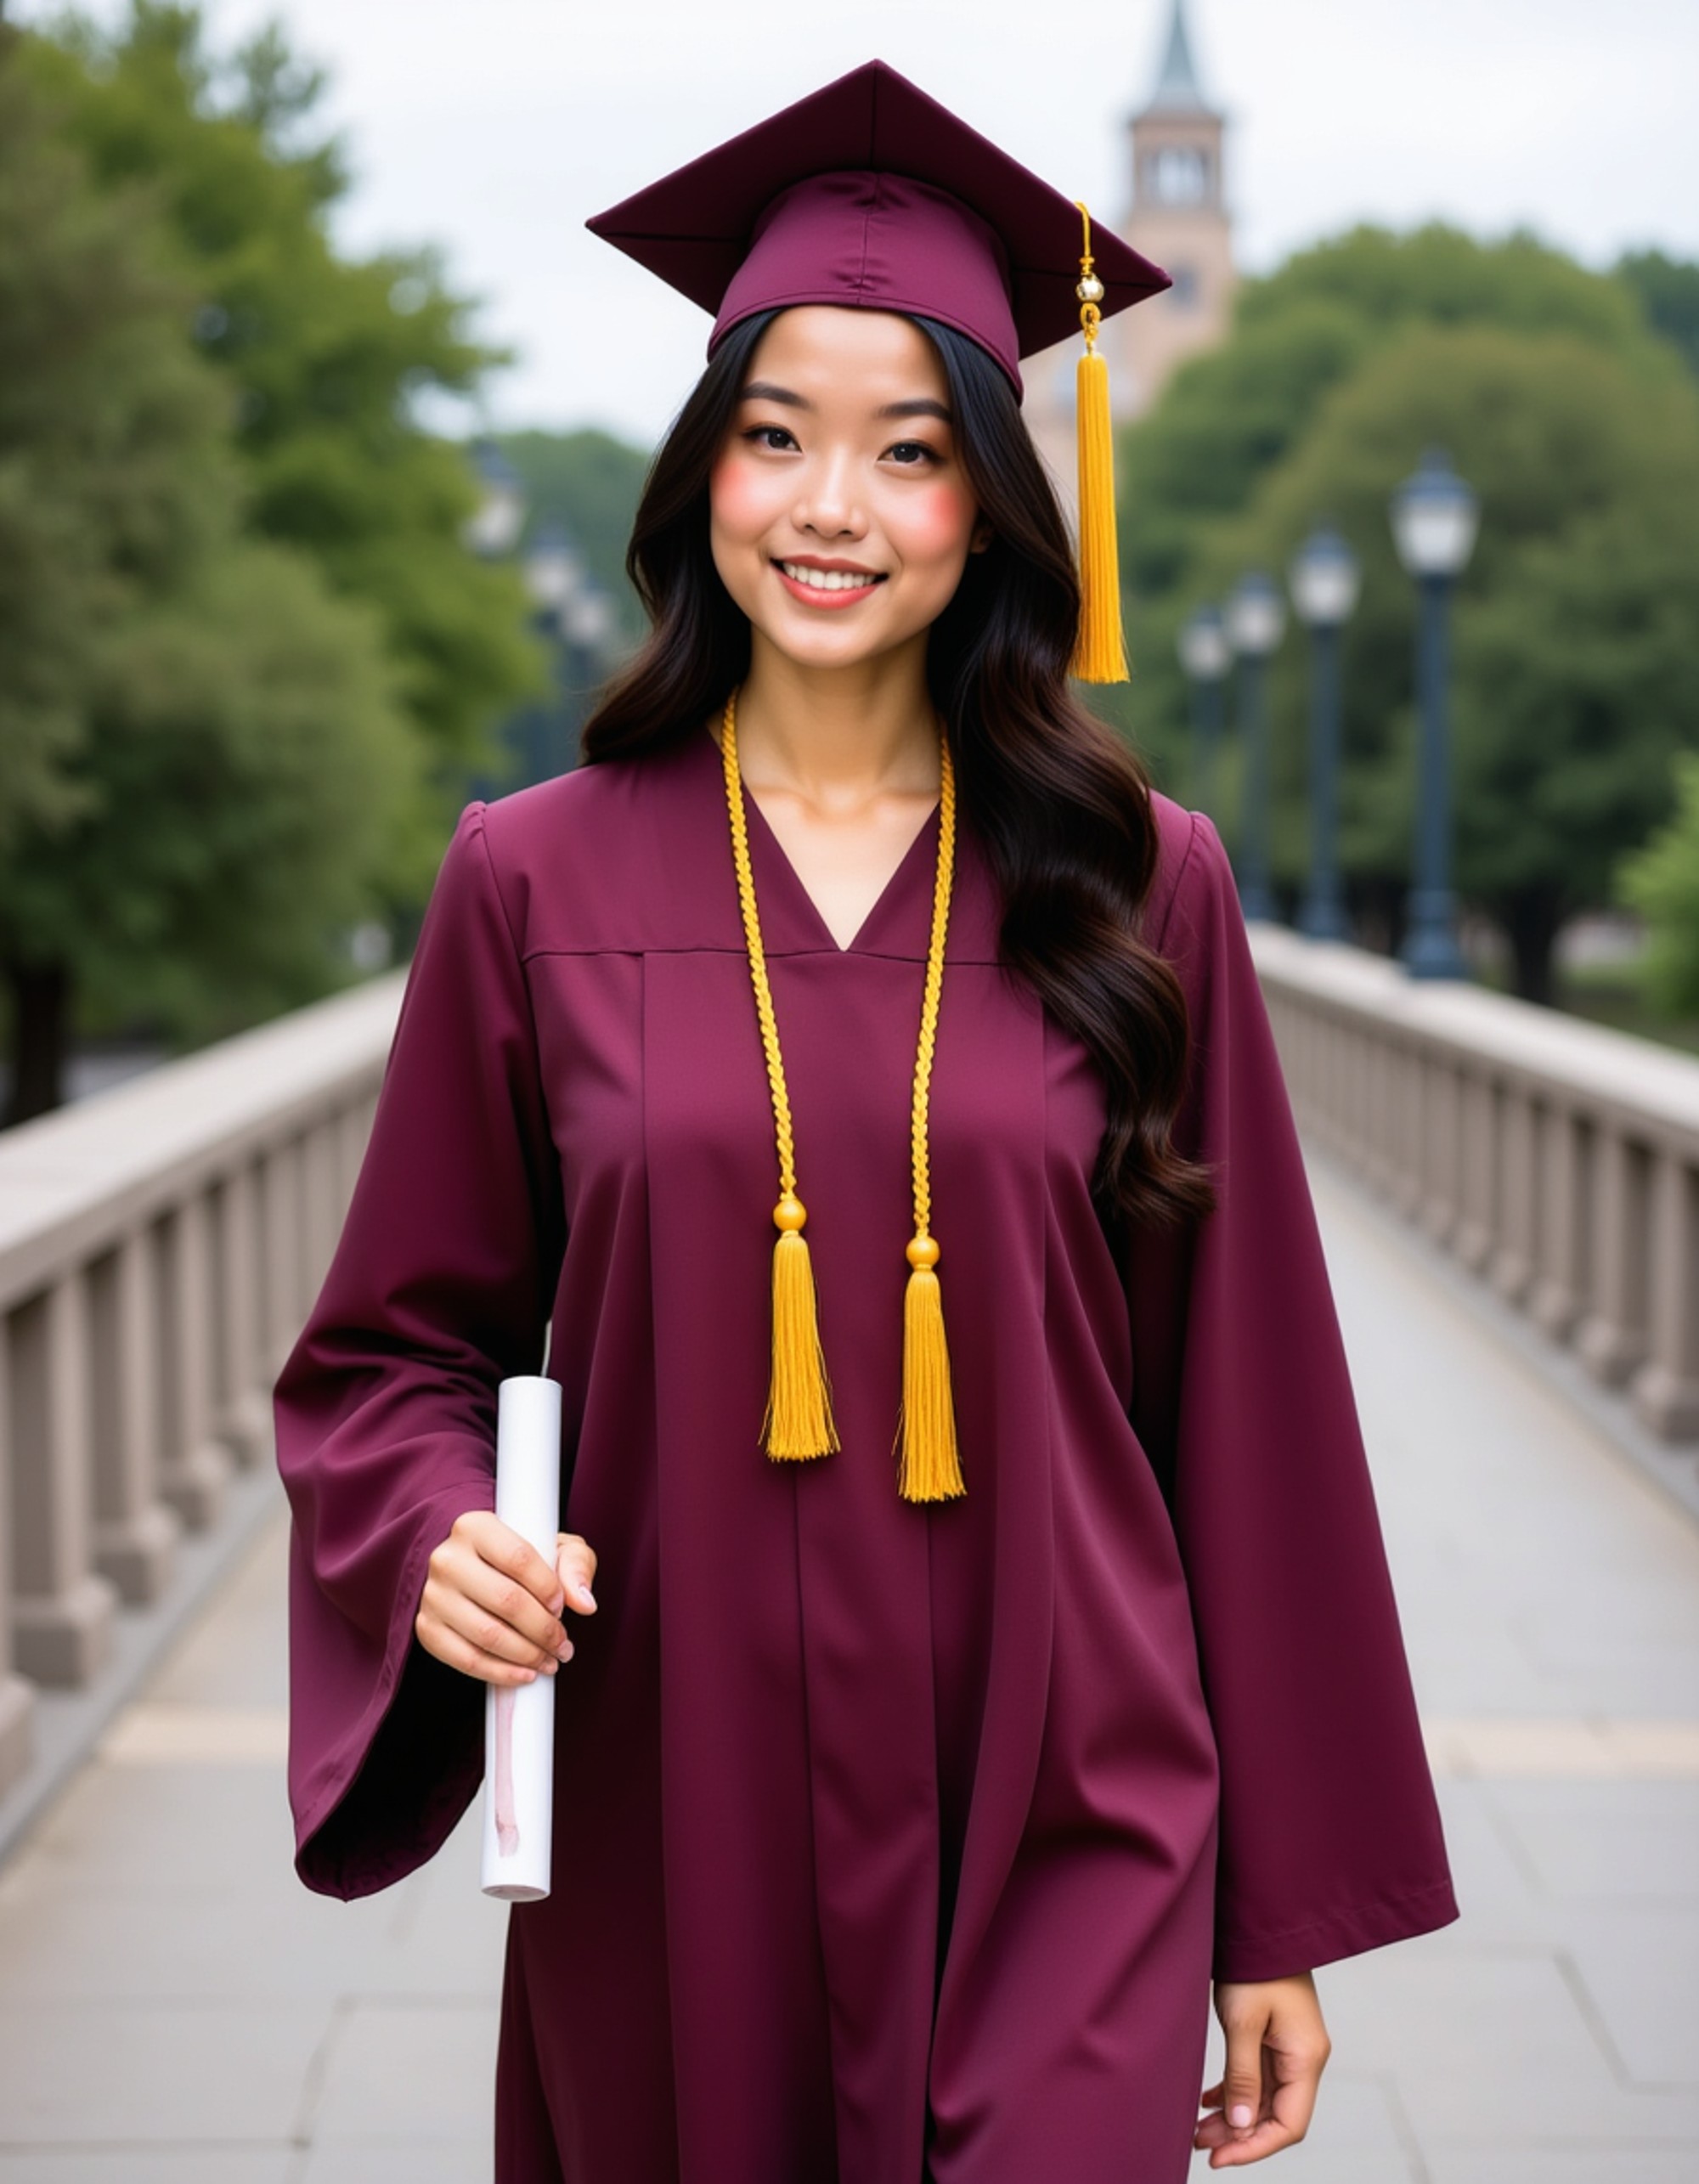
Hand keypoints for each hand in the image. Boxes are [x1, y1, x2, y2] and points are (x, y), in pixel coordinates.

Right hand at [415, 1511, 598, 1685]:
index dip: (549, 1588)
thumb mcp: (555, 1547)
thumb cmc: (520, 1560)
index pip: (519, 1558)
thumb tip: (585, 1603)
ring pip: (487, 1635)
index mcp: (475, 1527)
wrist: (476, 1572)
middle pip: (506, 1600)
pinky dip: (500, 1673)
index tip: (562, 1607)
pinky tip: (524, 1674)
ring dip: (527, 1655)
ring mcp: (433, 1595)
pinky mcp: (426, 1628)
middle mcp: (447, 1558)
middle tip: (563, 1645)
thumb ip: (576, 1566)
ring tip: (550, 1661)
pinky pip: (465, 1660)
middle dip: (544, 1630)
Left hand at [1194, 1972, 1330, 2166]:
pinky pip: (1258, 2077)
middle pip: (1275, 2115)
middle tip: (1199, 2143)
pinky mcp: (1275, 2036)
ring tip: (1198, 2128)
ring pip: (1264, 2098)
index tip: (1220, 2158)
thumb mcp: (1243, 2022)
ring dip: (1234, 2116)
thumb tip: (1241, 2126)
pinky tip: (1208, 2100)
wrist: (1262, 1923)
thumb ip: (1243, 2076)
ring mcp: (1290, 2048)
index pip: (1289, 2125)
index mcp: (1305, 2059)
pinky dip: (1235, 2091)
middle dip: (1239, 2136)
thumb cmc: (1255, 1967)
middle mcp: (1303, 2059)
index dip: (1255, 2148)